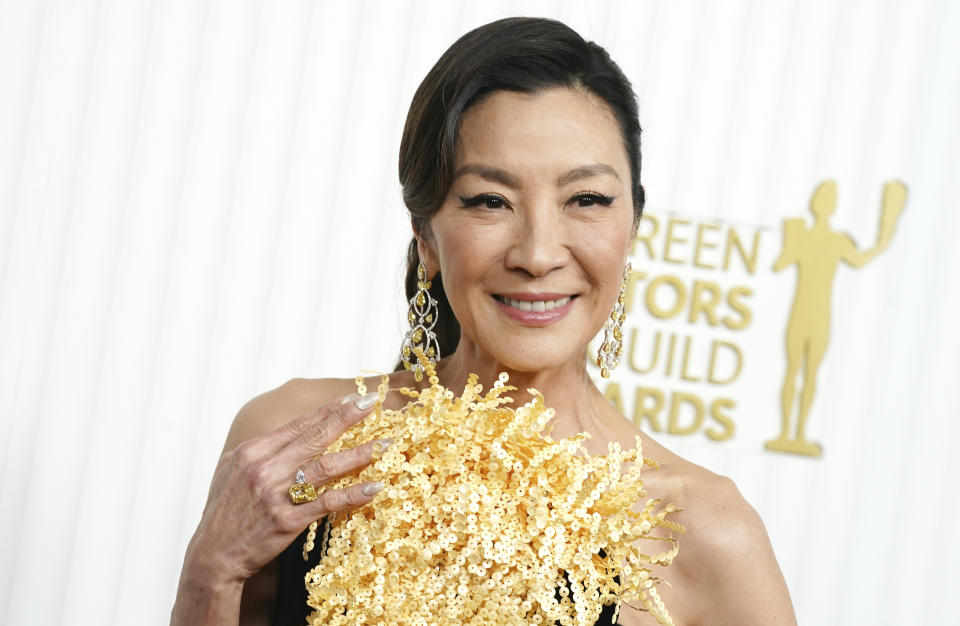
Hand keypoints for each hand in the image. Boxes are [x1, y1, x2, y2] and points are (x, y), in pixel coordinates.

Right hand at [185, 392, 385, 583]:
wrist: (213, 556)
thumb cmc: (225, 513)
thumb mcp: (233, 471)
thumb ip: (261, 451)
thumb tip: (288, 432)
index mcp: (252, 452)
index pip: (298, 424)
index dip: (328, 409)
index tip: (352, 397)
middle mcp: (265, 469)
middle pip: (315, 437)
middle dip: (347, 417)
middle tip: (372, 402)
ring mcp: (276, 495)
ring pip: (326, 467)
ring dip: (359, 454)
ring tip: (385, 445)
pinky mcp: (287, 521)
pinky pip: (328, 502)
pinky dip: (354, 494)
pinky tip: (374, 487)